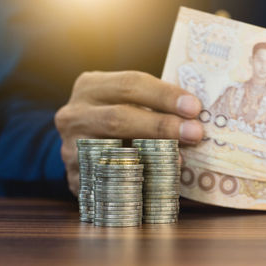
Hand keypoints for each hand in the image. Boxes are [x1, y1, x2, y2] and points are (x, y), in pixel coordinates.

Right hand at [55, 71, 202, 194]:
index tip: (194, 107)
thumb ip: (153, 105)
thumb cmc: (119, 118)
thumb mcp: (128, 102)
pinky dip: (137, 180)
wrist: (84, 146)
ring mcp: (71, 147)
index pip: (130, 84)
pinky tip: (159, 180)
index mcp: (91, 86)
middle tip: (194, 133)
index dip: (164, 95)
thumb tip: (194, 116)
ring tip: (181, 159)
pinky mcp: (76, 177)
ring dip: (151, 156)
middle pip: (119, 118)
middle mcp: (75, 114)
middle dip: (161, 126)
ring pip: (112, 152)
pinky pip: (109, 180)